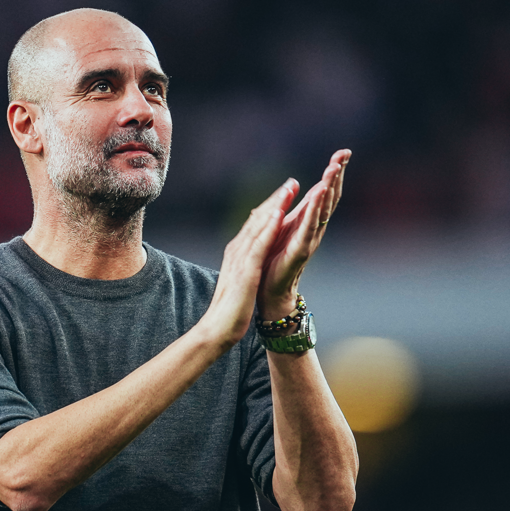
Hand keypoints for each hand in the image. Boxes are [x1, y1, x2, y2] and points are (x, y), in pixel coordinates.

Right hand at [201, 178, 297, 347]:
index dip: (270, 207)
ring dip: (274, 206)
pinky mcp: (246, 270)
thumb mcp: (240, 280)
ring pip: (258, 227)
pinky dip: (268, 228)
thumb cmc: (230, 309)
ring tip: (289, 189)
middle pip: (257, 220)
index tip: (285, 193)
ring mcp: (240, 259)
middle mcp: (237, 251)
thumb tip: (250, 258)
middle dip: (275, 200)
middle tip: (292, 182)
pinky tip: (279, 214)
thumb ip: (244, 265)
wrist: (218, 328)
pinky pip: (258, 245)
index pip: (254, 225)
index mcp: (237, 254)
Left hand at [257, 149, 349, 318]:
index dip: (334, 172)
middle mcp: (314, 228)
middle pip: (329, 196)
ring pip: (323, 208)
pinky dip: (315, 209)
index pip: (325, 191)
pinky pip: (310, 226)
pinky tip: (319, 194)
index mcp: (308, 220)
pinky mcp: (301, 249)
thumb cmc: (274, 259)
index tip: (343, 152)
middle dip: (336, 174)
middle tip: (343, 154)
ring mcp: (310, 238)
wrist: (269, 291)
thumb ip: (290, 208)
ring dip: (329, 187)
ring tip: (334, 168)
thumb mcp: (282, 226)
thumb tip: (296, 185)